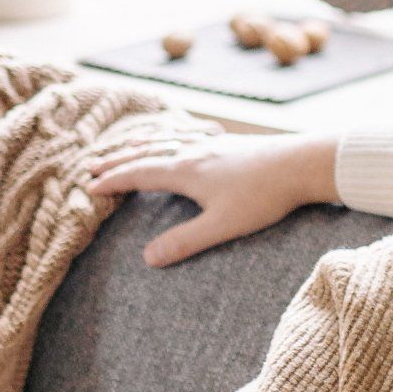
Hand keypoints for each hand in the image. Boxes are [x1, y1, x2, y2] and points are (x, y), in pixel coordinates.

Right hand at [87, 135, 337, 267]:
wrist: (302, 163)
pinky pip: (190, 132)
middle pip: (146, 151)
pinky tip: (182, 135)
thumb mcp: (222, 225)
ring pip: (167, 138)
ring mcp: (211, 142)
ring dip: (142, 143)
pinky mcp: (230, 141)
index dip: (113, 180)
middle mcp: (193, 150)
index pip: (139, 173)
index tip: (89, 185)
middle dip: (118, 160)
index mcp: (185, 170)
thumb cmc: (264, 196)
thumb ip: (185, 242)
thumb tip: (147, 259)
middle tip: (93, 165)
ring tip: (127, 145)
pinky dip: (173, 133)